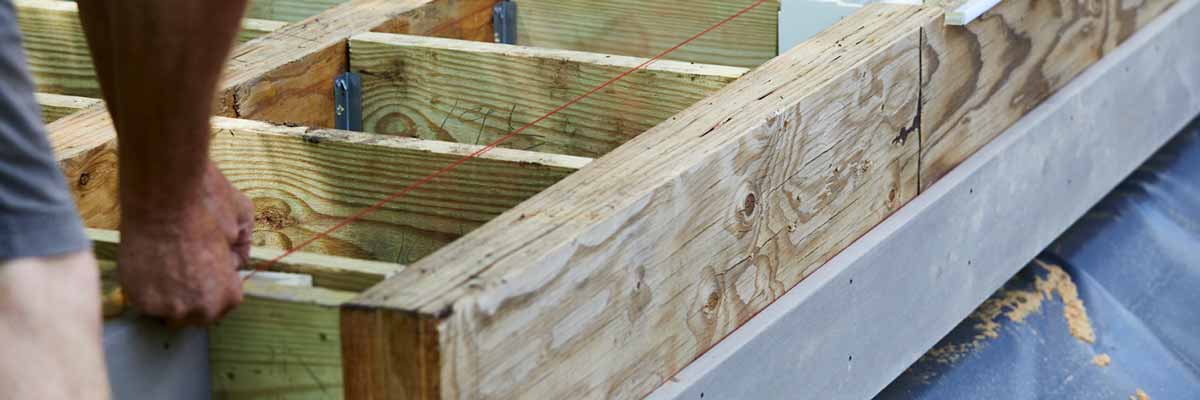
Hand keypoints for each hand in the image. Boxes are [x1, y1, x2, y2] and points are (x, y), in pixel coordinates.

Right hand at [118, 162, 252, 324]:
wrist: (163, 195)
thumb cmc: (207, 206)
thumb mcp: (242, 222)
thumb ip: (242, 249)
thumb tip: (235, 261)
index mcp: (227, 297)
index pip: (223, 303)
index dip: (216, 281)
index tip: (207, 264)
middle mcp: (197, 310)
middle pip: (196, 312)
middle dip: (194, 292)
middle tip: (185, 265)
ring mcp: (164, 306)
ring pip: (168, 308)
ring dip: (169, 292)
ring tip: (167, 262)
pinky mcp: (136, 297)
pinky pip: (144, 299)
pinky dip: (147, 285)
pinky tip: (152, 263)